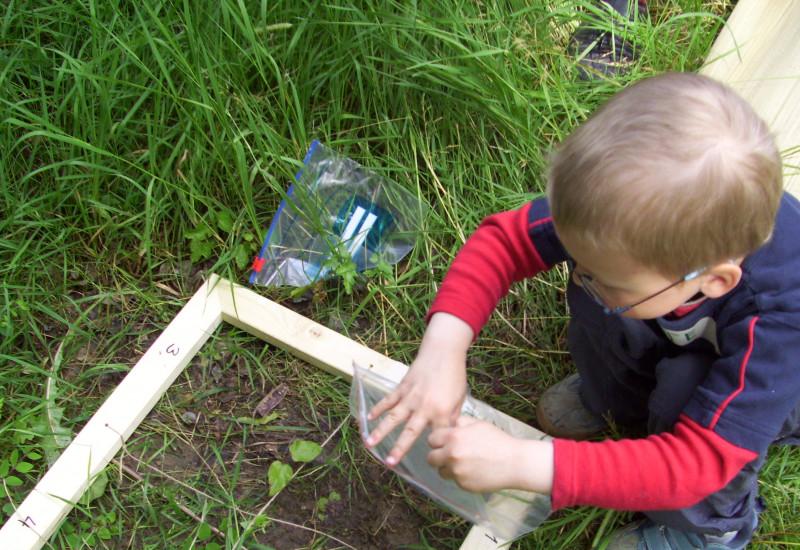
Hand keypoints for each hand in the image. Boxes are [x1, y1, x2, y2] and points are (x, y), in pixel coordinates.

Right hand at [365, 313, 472, 464]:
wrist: (443, 352)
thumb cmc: (454, 376)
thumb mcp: (460, 399)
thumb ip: (452, 418)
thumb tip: (448, 435)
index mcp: (441, 411)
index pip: (437, 436)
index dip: (435, 449)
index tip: (432, 461)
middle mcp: (424, 406)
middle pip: (410, 431)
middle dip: (399, 448)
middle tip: (389, 463)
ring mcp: (411, 397)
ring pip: (393, 417)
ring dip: (381, 431)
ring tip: (369, 444)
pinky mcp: (403, 387)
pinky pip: (388, 400)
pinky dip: (378, 409)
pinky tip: (368, 418)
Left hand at [427, 417, 554, 494]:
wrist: (514, 462)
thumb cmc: (498, 440)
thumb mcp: (479, 424)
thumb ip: (461, 422)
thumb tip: (451, 425)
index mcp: (454, 437)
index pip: (431, 440)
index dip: (437, 441)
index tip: (444, 443)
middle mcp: (452, 455)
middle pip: (431, 459)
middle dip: (438, 456)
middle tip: (449, 455)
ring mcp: (457, 472)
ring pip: (441, 472)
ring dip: (448, 468)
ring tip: (463, 464)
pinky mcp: (463, 485)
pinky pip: (455, 480)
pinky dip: (461, 477)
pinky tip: (474, 471)